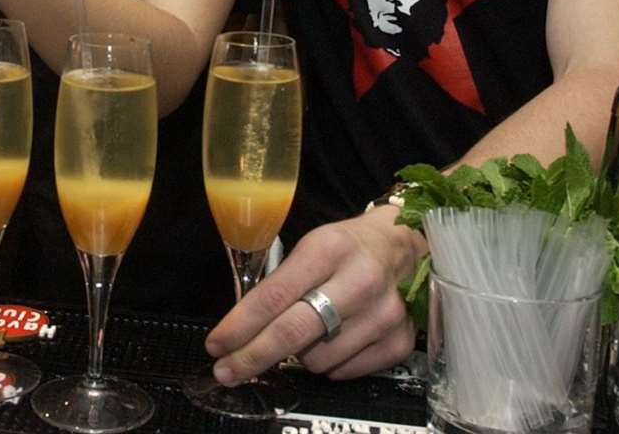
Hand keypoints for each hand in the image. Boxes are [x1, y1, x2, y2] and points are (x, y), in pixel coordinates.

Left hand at [205, 208, 419, 382]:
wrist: (401, 247)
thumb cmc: (345, 248)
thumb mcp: (310, 247)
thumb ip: (281, 284)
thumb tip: (242, 330)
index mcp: (329, 249)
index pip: (274, 296)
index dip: (240, 325)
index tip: (216, 344)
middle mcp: (360, 281)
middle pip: (293, 332)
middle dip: (252, 356)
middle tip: (227, 370)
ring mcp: (384, 314)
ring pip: (317, 359)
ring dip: (300, 354)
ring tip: (309, 331)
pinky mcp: (399, 341)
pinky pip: (344, 371)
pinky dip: (329, 363)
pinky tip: (334, 340)